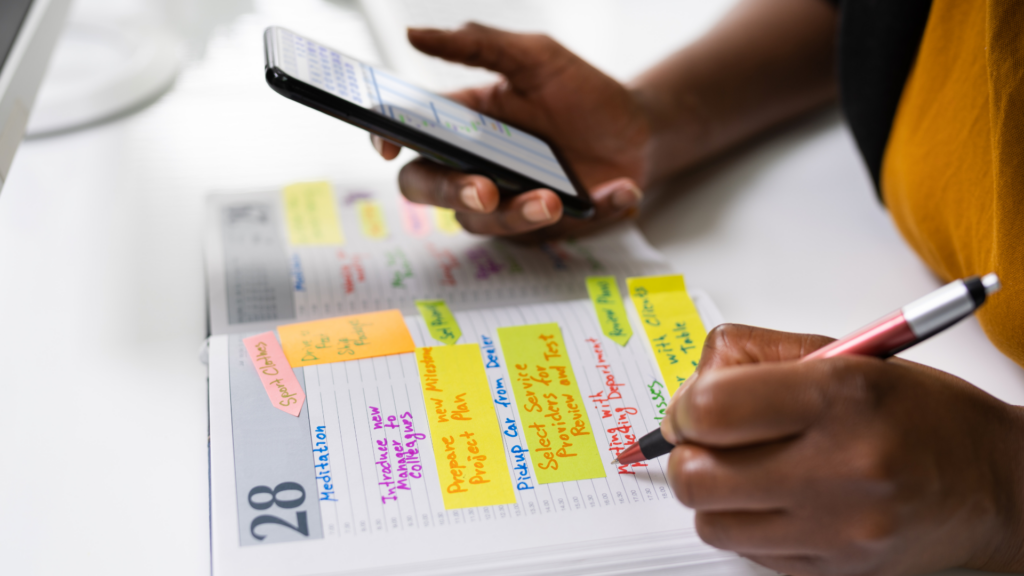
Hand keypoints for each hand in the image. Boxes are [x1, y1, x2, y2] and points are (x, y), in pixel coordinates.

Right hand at [371, 23, 650, 239]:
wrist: (643, 133)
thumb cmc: (585, 94)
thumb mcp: (536, 58)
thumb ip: (478, 45)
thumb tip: (414, 34)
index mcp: (465, 124)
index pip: (410, 133)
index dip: (387, 139)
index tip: (388, 146)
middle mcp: (475, 166)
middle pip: (430, 189)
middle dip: (451, 193)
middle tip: (484, 191)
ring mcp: (504, 202)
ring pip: (482, 223)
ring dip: (516, 215)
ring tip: (553, 199)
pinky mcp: (539, 228)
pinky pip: (546, 235)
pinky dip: (586, 213)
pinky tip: (616, 190)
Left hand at [661, 324, 1023, 574]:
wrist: (994, 482)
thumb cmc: (920, 413)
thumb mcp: (845, 354)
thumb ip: (756, 356)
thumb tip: (690, 388)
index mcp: (840, 396)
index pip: (711, 409)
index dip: (684, 408)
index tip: (690, 408)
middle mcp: (841, 467)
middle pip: (698, 476)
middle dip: (688, 454)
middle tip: (709, 441)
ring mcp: (838, 529)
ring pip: (711, 522)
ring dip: (713, 494)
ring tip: (747, 471)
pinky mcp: (835, 570)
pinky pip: (748, 552)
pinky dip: (747, 525)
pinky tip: (780, 500)